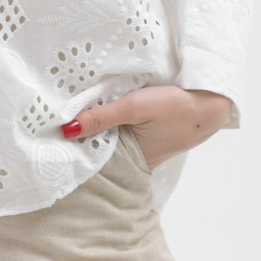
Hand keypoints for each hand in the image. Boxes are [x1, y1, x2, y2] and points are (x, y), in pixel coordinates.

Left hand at [60, 86, 232, 169]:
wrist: (213, 100)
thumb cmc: (176, 106)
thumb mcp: (134, 107)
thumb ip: (101, 117)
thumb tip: (64, 131)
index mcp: (130, 159)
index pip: (92, 158)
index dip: (72, 149)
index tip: (47, 137)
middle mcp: (135, 156)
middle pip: (99, 147)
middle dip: (81, 137)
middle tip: (51, 121)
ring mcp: (143, 144)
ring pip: (110, 136)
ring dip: (97, 124)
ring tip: (69, 111)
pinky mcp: (148, 130)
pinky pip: (122, 127)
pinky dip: (111, 119)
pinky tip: (100, 105)